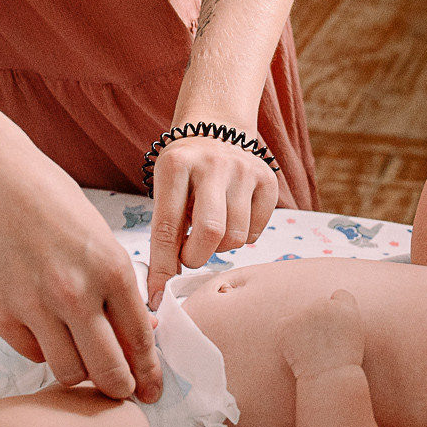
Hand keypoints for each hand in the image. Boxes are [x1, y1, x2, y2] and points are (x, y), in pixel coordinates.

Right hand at [0, 150, 162, 403]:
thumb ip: (119, 288)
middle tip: (122, 392)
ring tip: (84, 361)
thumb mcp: (101, 239)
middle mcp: (75, 293)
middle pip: (107, 370)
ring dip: (80, 373)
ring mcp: (35, 306)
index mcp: (111, 269)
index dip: (148, 373)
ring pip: (68, 372)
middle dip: (120, 388)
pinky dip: (45, 351)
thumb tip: (139, 336)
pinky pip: (33, 354)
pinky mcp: (1, 314)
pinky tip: (48, 332)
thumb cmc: (54, 204)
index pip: (139, 339)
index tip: (150, 389)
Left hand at [146, 134, 278, 307]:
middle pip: (211, 231)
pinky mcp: (268, 179)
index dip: (162, 267)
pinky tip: (233, 218)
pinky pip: (257, 232)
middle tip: (190, 256)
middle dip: (197, 257)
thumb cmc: (183, 173)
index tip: (158, 296)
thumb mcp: (165, 190)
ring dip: (221, 247)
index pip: (167, 226)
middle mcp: (212, 164)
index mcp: (175, 165)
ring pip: (236, 236)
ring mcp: (243, 169)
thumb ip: (165, 232)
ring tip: (212, 229)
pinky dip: (243, 237)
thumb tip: (162, 288)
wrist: (215, 131)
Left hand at [278, 288, 362, 379]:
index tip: (335, 325)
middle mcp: (324, 305)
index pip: (339, 296)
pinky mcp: (286, 324)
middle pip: (318, 305)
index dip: (337, 310)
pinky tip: (297, 351)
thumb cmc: (344, 363)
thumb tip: (327, 309)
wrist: (329, 378)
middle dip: (317, 319)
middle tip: (322, 343)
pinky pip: (284, 325)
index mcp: (345, 306)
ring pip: (300, 316)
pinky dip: (286, 336)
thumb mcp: (355, 335)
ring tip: (311, 350)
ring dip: (302, 328)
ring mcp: (304, 313)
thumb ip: (343, 317)